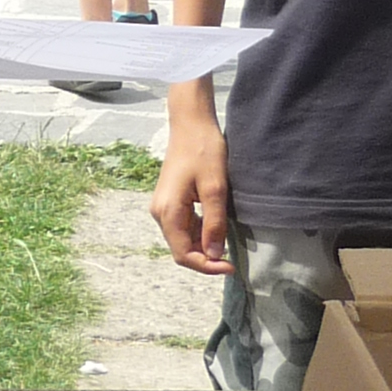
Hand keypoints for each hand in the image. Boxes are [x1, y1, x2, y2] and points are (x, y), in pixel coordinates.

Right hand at [154, 109, 231, 273]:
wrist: (191, 124)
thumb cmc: (204, 151)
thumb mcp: (215, 189)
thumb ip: (214, 224)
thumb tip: (215, 254)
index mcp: (168, 211)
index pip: (183, 254)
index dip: (206, 266)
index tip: (230, 266)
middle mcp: (160, 213)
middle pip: (181, 249)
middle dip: (205, 258)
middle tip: (231, 259)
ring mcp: (163, 207)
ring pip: (182, 239)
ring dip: (203, 246)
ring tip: (226, 243)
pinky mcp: (170, 201)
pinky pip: (184, 227)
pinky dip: (200, 234)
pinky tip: (216, 229)